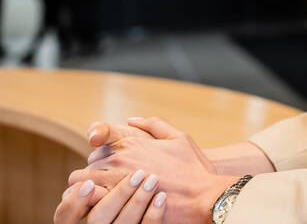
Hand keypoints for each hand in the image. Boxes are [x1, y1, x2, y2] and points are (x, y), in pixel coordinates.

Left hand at [69, 117, 236, 223]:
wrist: (202, 195)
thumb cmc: (194, 168)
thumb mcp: (180, 138)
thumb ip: (154, 125)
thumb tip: (132, 120)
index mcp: (132, 142)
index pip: (98, 140)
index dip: (98, 151)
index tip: (101, 162)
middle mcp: (119, 159)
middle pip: (86, 166)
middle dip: (90, 176)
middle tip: (100, 186)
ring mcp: (115, 182)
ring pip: (80, 186)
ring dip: (85, 192)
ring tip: (96, 200)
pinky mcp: (116, 203)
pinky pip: (89, 203)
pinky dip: (90, 205)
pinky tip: (101, 209)